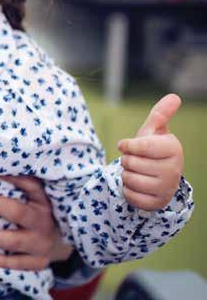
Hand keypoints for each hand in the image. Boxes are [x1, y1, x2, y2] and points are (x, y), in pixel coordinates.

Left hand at [0, 176, 70, 269]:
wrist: (63, 242)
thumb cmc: (39, 212)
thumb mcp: (36, 196)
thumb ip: (19, 183)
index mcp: (43, 201)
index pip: (29, 185)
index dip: (10, 177)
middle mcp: (43, 222)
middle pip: (18, 213)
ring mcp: (41, 244)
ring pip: (14, 241)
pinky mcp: (39, 262)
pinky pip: (18, 263)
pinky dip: (0, 261)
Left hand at [118, 93, 183, 210]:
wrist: (157, 177)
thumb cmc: (152, 150)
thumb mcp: (153, 131)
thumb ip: (160, 114)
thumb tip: (174, 96)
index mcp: (173, 149)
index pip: (139, 146)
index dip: (127, 145)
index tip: (126, 145)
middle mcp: (174, 169)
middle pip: (130, 163)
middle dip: (126, 161)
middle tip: (136, 161)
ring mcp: (166, 188)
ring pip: (128, 179)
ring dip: (126, 175)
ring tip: (137, 172)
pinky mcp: (157, 203)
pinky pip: (129, 195)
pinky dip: (127, 190)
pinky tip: (138, 186)